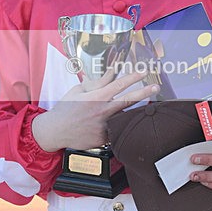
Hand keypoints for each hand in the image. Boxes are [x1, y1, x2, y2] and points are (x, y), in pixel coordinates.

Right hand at [32, 67, 158, 151]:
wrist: (55, 131)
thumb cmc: (65, 109)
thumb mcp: (79, 91)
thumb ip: (97, 83)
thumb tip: (111, 73)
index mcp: (96, 97)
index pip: (119, 84)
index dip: (133, 77)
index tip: (144, 72)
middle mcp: (102, 111)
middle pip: (128, 100)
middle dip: (144, 92)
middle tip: (156, 87)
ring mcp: (104, 126)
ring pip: (124, 116)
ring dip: (132, 111)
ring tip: (139, 108)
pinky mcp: (103, 138)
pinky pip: (115, 130)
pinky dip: (117, 125)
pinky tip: (113, 124)